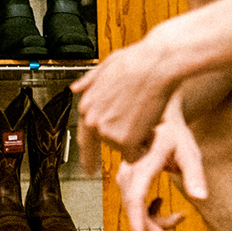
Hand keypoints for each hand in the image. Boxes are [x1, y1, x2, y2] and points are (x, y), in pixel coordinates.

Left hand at [72, 32, 180, 167]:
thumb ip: (89, 82)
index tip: (89, 168)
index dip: (88, 156)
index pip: (84, 139)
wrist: (156, 65)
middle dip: (125, 135)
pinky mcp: (125, 141)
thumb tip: (76, 88)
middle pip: (109, 143)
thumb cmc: (136, 62)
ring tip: (144, 113)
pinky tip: (150, 124)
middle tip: (138, 118)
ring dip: (137, 138)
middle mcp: (93, 122)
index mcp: (87, 106)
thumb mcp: (105, 67)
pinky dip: (146, 144)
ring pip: (126, 149)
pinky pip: (137, 154)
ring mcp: (108, 133)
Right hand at [112, 95, 206, 230]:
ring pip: (134, 209)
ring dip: (155, 222)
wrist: (160, 120)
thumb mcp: (190, 152)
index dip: (136, 219)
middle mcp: (128, 171)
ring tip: (180, 218)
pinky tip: (164, 207)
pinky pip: (135, 205)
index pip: (135, 195)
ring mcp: (126, 177)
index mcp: (142, 163)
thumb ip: (195, 174)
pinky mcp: (128, 181)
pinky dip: (149, 213)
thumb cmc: (176, 134)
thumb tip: (201, 198)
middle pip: (134, 209)